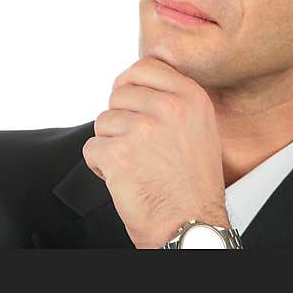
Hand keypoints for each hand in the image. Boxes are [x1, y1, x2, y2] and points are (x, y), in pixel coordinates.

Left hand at [82, 56, 229, 248]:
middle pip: (119, 93)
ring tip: (135, 165)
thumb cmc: (194, 184)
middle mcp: (168, 108)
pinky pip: (92, 148)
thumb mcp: (200, 127)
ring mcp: (141, 130)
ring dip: (111, 144)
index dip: (130, 84)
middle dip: (120, 118)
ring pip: (103, 122)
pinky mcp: (118, 154)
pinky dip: (100, 166)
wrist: (191, 226)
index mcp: (190, 97)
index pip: (144, 67)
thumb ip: (173, 98)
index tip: (129, 101)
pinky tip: (124, 178)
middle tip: (136, 145)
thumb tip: (136, 81)